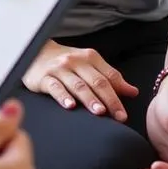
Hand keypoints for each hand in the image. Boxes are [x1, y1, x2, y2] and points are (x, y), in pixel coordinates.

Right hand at [22, 41, 138, 119]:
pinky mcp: (44, 77)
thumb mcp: (88, 64)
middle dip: (109, 99)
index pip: (108, 76)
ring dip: (90, 99)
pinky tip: (70, 106)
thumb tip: (133, 91)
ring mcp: (59, 69)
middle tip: (119, 117)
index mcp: (89, 57)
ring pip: (78, 85)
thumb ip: (109, 77)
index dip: (119, 94)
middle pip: (96, 81)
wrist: (34, 52)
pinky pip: (55, 87)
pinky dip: (63, 96)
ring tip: (100, 112)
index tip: (124, 113)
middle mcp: (75, 61)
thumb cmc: (65, 62)